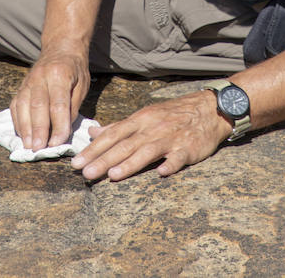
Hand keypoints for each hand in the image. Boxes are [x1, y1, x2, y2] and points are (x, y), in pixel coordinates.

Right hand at [10, 48, 89, 150]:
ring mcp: (28, 81)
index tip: (58, 142)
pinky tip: (22, 135)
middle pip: (38, 106)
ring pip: (23, 106)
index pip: (58, 104)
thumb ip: (73, 106)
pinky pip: (16, 106)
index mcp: (60, 74)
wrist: (61, 48)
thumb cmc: (74, 69)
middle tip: (39, 148)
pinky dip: (18, 122)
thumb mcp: (82, 84)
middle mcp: (41, 76)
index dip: (58, 125)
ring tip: (28, 146)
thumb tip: (63, 130)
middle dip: (39, 129)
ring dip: (25, 129)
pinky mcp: (21, 87)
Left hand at [71, 91, 232, 181]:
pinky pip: (178, 157)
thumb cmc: (172, 114)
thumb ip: (118, 127)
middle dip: (104, 159)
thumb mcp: (145, 115)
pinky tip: (162, 172)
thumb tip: (93, 133)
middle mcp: (152, 127)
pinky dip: (170, 164)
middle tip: (85, 173)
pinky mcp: (188, 148)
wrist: (208, 109)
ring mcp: (170, 138)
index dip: (93, 149)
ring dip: (130, 163)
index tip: (76, 162)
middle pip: (125, 145)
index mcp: (140, 119)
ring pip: (147, 151)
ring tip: (113, 175)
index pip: (112, 135)